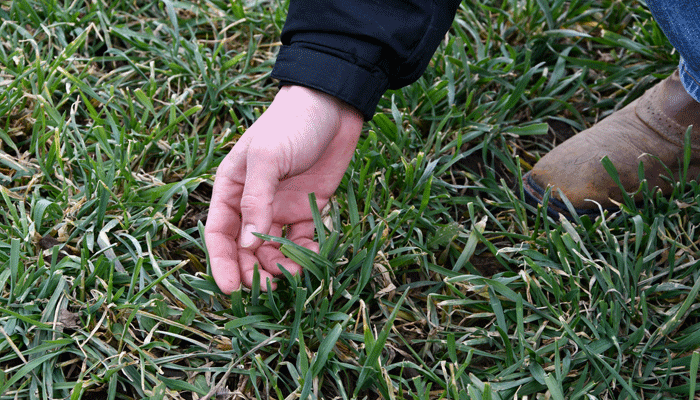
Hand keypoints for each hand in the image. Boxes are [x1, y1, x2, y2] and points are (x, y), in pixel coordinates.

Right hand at [205, 86, 363, 292]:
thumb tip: (246, 244)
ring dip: (282, 266)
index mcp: (232, 189)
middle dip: (253, 270)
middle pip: (246, 248)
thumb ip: (255, 202)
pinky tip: (314, 257)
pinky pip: (304, 239)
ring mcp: (283, 207)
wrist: (333, 105)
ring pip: (275, 248)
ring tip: (294, 275)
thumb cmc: (290, 124)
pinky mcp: (310, 208)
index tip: (228, 289)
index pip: (219, 233)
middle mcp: (254, 203)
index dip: (222, 262)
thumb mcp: (266, 158)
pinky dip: (307, 252)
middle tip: (266, 290)